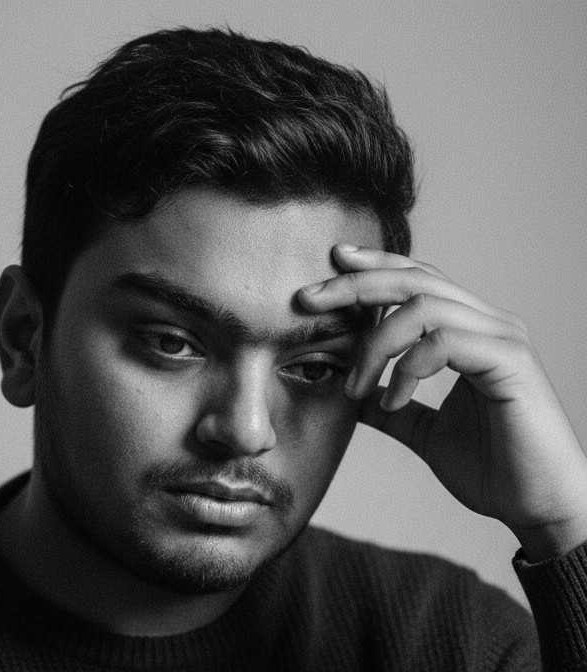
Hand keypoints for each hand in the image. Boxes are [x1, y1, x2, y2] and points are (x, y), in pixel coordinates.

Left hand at [299, 245, 586, 560]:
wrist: (540, 509)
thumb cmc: (493, 469)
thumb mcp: (424, 430)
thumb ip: (392, 406)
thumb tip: (355, 395)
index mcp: (470, 331)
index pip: (417, 280)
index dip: (373, 268)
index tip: (332, 265)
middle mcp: (488, 324)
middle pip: (413, 279)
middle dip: (355, 283)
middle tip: (309, 296)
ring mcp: (502, 338)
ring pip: (423, 306)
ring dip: (375, 343)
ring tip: (354, 385)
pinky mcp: (510, 361)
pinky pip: (442, 342)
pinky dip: (406, 367)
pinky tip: (393, 400)